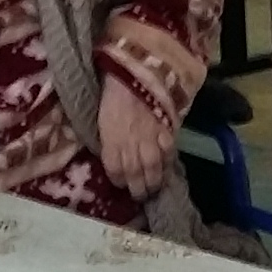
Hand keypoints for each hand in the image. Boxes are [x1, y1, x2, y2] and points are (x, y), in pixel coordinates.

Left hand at [98, 81, 177, 196]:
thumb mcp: (102, 122)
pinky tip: (167, 167)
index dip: (119, 182)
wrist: (133, 75)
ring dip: (155, 182)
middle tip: (141, 196)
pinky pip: (169, 152)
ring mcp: (150, 140)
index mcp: (111, 143)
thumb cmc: (113, 97)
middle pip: (136, 177)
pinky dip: (168, 162)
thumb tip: (114, 156)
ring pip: (154, 169)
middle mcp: (130, 146)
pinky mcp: (166, 131)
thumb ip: (109, 142)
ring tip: (155, 188)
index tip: (122, 184)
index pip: (115, 173)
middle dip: (139, 189)